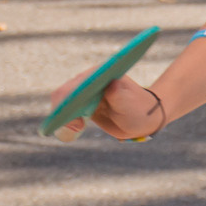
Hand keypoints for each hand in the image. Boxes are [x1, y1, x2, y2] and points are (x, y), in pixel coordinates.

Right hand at [41, 72, 160, 140]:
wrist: (143, 118)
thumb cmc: (139, 109)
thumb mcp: (130, 104)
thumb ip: (119, 95)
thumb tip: (111, 85)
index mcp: (98, 74)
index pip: (76, 84)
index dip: (68, 99)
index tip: (73, 116)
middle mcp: (87, 81)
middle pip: (64, 94)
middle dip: (63, 111)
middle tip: (76, 128)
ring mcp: (83, 93)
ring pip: (62, 104)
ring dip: (63, 118)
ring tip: (76, 130)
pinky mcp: (82, 106)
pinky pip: (67, 113)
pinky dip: (65, 122)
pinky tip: (73, 130)